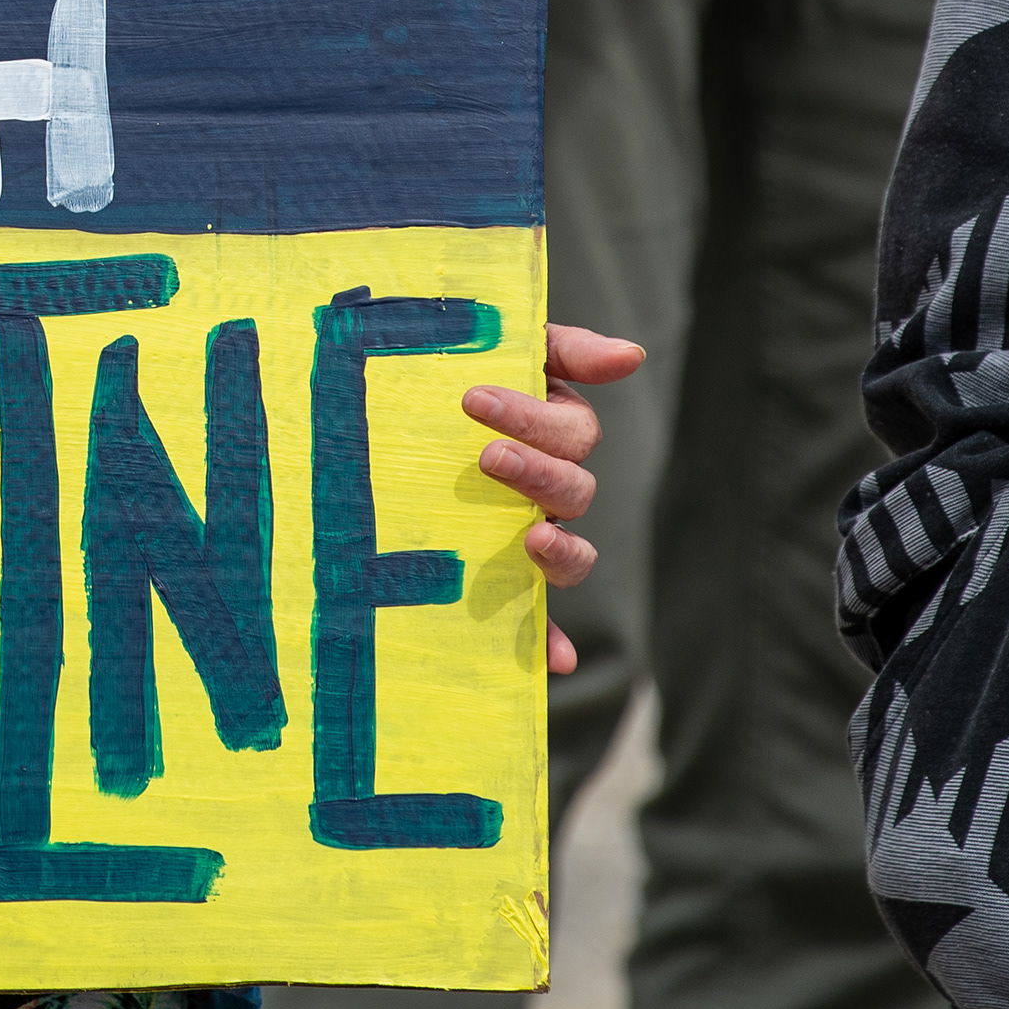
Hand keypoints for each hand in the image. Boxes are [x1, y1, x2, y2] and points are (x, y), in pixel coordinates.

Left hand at [467, 321, 642, 675]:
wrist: (376, 408)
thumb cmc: (444, 373)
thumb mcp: (499, 347)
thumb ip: (561, 348)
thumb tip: (631, 356)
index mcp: (548, 433)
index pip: (572, 432)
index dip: (533, 418)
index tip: (472, 399)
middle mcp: (544, 490)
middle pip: (575, 491)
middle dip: (537, 473)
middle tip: (486, 458)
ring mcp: (523, 537)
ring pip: (570, 554)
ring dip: (562, 552)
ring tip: (531, 538)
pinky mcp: (498, 582)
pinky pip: (536, 621)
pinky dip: (551, 641)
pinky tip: (557, 661)